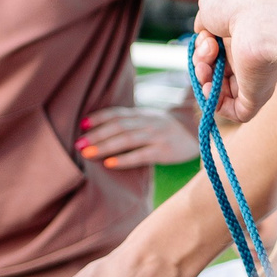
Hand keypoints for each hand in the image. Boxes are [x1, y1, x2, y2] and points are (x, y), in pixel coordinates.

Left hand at [77, 105, 198, 170]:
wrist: (198, 133)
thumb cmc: (167, 130)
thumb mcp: (150, 121)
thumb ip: (130, 123)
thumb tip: (100, 130)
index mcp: (142, 114)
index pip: (117, 113)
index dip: (99, 118)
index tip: (81, 124)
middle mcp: (148, 122)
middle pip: (118, 126)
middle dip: (97, 134)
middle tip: (77, 143)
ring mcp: (156, 136)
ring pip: (127, 139)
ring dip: (105, 146)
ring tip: (87, 153)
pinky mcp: (164, 151)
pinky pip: (141, 155)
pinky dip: (124, 159)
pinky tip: (109, 163)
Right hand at [192, 0, 276, 121]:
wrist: (259, 17)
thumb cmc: (238, 8)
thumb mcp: (210, 7)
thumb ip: (204, 24)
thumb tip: (204, 38)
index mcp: (240, 40)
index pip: (217, 56)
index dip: (203, 51)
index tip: (205, 38)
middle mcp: (248, 60)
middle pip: (215, 74)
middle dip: (201, 64)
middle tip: (208, 49)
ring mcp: (253, 80)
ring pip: (220, 94)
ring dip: (203, 82)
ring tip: (205, 66)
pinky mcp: (256, 97)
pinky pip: (234, 111)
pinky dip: (216, 103)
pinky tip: (210, 86)